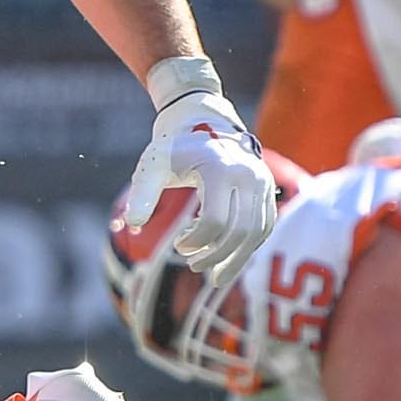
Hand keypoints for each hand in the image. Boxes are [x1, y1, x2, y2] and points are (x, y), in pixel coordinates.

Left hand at [124, 89, 277, 289]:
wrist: (205, 124)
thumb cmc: (175, 149)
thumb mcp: (153, 165)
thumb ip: (142, 193)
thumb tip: (132, 223)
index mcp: (221, 169)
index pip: (215, 221)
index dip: (195, 242)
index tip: (178, 244)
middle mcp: (248, 175)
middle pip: (239, 232)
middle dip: (216, 256)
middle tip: (193, 266)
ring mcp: (263, 182)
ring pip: (256, 233)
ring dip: (235, 260)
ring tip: (214, 276)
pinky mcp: (268, 190)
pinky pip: (264, 227)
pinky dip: (247, 248)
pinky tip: (228, 260)